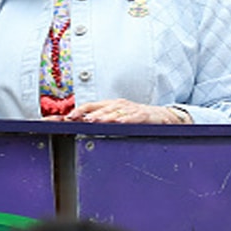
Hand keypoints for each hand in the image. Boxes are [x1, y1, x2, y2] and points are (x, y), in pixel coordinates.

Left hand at [56, 98, 186, 123]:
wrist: (161, 115)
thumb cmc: (135, 117)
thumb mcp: (116, 116)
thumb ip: (101, 121)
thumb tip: (81, 125)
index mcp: (110, 105)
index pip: (91, 105)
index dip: (79, 110)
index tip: (68, 117)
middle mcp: (118, 105)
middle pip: (100, 109)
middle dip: (87, 114)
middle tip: (76, 119)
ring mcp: (130, 109)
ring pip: (114, 112)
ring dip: (103, 116)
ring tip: (93, 120)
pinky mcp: (143, 115)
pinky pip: (133, 117)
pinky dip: (126, 120)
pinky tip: (119, 123)